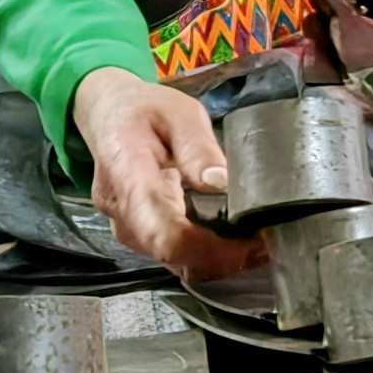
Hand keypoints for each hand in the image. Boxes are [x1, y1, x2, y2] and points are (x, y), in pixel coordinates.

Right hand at [73, 67, 260, 280]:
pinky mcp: (136, 236)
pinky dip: (203, 255)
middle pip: (171, 254)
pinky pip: (170, 256)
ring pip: (172, 261)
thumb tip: (221, 184)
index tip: (251, 245)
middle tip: (265, 245)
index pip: (163, 232)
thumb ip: (198, 147)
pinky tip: (230, 241)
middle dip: (221, 258)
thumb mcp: (178, 112)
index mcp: (127, 175)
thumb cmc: (143, 111)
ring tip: (253, 241)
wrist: (108, 116)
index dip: (209, 250)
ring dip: (214, 259)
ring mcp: (126, 228)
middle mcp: (121, 212)